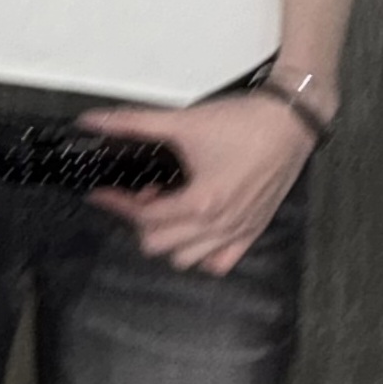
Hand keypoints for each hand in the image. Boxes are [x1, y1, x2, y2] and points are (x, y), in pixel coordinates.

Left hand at [80, 89, 313, 273]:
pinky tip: (197, 229)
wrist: (291, 120)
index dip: (116, 205)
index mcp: (200, 203)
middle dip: (141, 221)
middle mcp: (218, 225)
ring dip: (169, 239)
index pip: (143, 219)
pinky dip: (202, 254)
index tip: (101, 193)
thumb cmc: (241, 122)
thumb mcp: (183, 122)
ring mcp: (238, 232)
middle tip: (143, 194)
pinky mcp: (254, 231)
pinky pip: (219, 263)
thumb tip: (91, 122)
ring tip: (170, 209)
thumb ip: (133, 124)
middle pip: (158, 245)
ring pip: (186, 260)